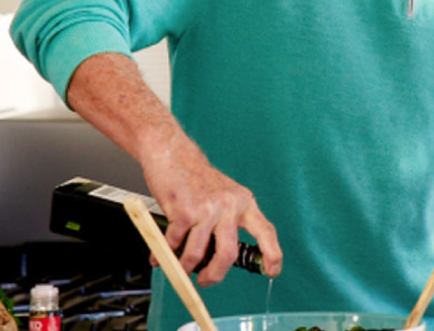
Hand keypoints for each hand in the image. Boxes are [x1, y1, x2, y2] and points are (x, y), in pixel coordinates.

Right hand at [140, 137, 282, 284]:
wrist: (172, 152)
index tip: (272, 271)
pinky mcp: (184, 211)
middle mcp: (229, 206)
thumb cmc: (195, 176)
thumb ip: (229, 220)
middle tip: (206, 280)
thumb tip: (224, 257)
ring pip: (197, 254)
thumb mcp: (224, 195)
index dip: (272, 254)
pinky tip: (161, 254)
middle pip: (228, 254)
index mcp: (244, 202)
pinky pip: (175, 242)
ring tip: (180, 268)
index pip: (266, 232)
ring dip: (185, 266)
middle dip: (215, 275)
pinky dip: (166, 252)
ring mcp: (207, 209)